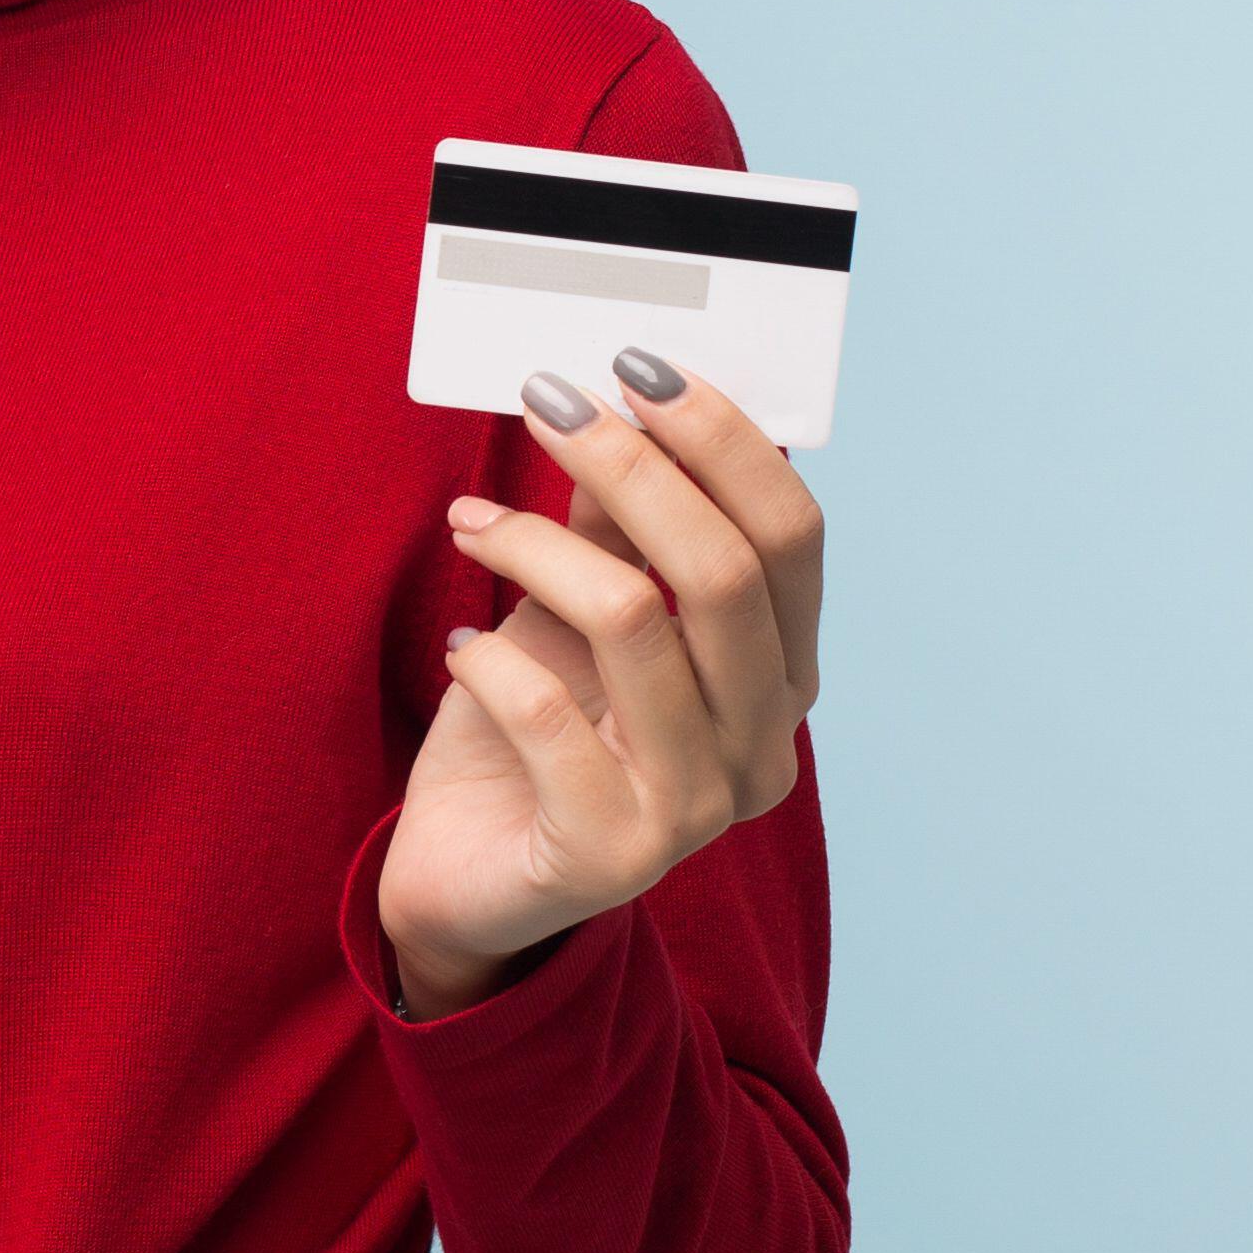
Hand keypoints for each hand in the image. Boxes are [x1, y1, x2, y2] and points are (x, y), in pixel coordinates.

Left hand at [377, 357, 825, 1015]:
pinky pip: (547, 713)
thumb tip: (618, 407)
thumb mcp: (574, 615)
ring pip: (631, 623)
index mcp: (780, 679)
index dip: (725, 440)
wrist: (467, 886)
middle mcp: (762, 748)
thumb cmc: (529, 740)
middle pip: (722, 569)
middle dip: (631, 464)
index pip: (792, 538)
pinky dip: (490, 656)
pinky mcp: (612, 857)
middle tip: (547, 399)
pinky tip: (461, 649)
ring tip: (468, 521)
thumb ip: (613, 530)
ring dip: (536, 547)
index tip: (637, 365)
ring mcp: (696, 812)